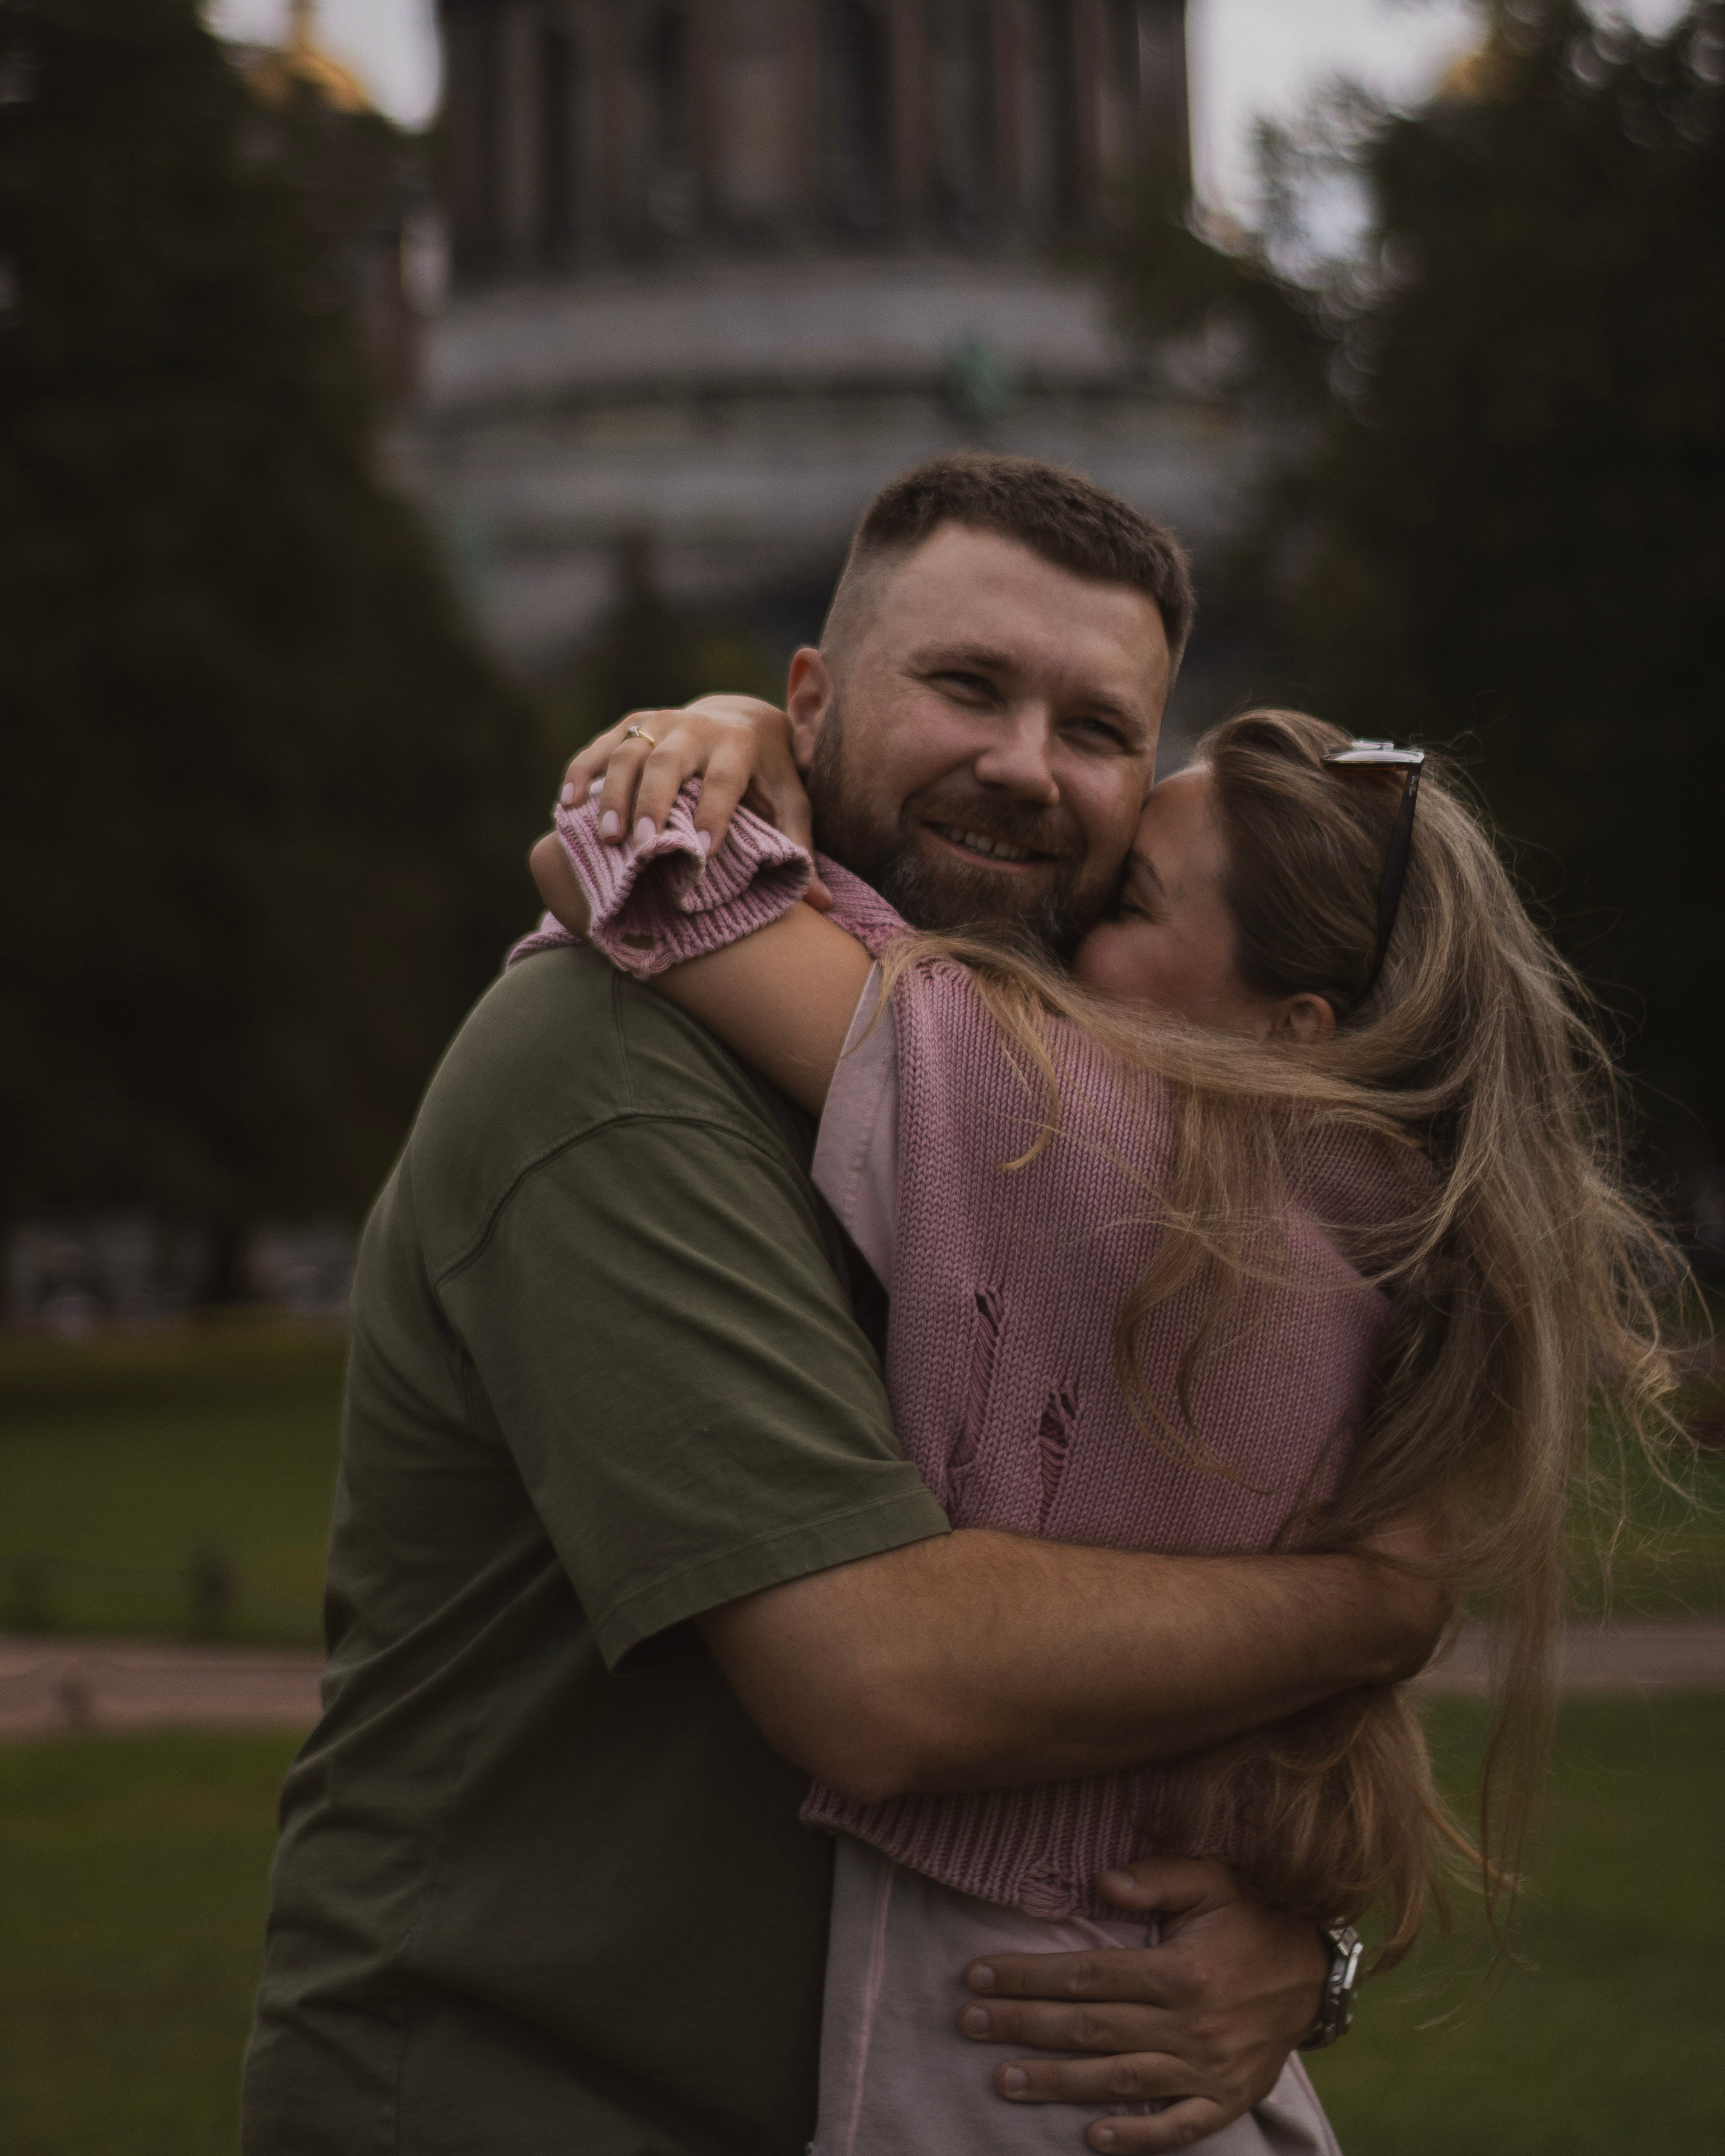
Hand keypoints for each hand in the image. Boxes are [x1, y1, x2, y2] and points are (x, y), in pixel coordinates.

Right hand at [558, 695, 829, 907]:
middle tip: (639, 846)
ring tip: (605, 837)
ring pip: (629, 752)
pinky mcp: (632, 723)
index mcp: (741, 744)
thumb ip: (801, 848)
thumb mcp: (791, 803)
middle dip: (652, 804)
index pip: (725, 780)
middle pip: (669, 762)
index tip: (702, 854)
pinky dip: (581, 772)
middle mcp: (697, 727)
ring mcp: (660, 722)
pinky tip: (566, 806)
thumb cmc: (769, 775)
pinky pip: (600, 745)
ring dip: (612, 794)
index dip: (714, 813)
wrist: (743, 717)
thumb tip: (824, 906)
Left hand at [956, 1856, 1327, 2152]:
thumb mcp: (1211, 1879)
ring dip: (1058, 2082)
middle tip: (969, 2023)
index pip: (1087, 1976)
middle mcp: (1191, 2025)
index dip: (1029, 1976)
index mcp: (1181, 1971)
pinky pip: (1178, 2128)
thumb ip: (1157, 1877)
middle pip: (1091, 2029)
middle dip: (1024, 2026)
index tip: (979, 1975)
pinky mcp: (1227, 2099)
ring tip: (1004, 2080)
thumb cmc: (1251, 1915)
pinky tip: (1092, 2138)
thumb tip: (1102, 1884)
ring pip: (1120, 2080)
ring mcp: (1209, 2069)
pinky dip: (1137, 2139)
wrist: (1316, 1970)